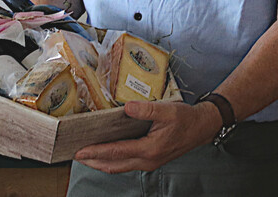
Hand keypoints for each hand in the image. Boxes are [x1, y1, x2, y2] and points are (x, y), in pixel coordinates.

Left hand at [74, 100, 220, 172]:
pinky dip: (113, 161)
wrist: (202, 127)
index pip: (117, 152)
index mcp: (150, 149)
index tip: (80, 151)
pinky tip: (107, 155)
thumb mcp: (167, 110)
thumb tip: (127, 109)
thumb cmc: (185, 119)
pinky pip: (127, 164)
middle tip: (75, 156)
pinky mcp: (151, 161)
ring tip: (86, 157)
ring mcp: (149, 163)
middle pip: (113, 165)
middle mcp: (147, 160)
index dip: (97, 152)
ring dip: (101, 163)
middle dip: (93, 162)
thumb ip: (146, 110)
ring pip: (119, 167)